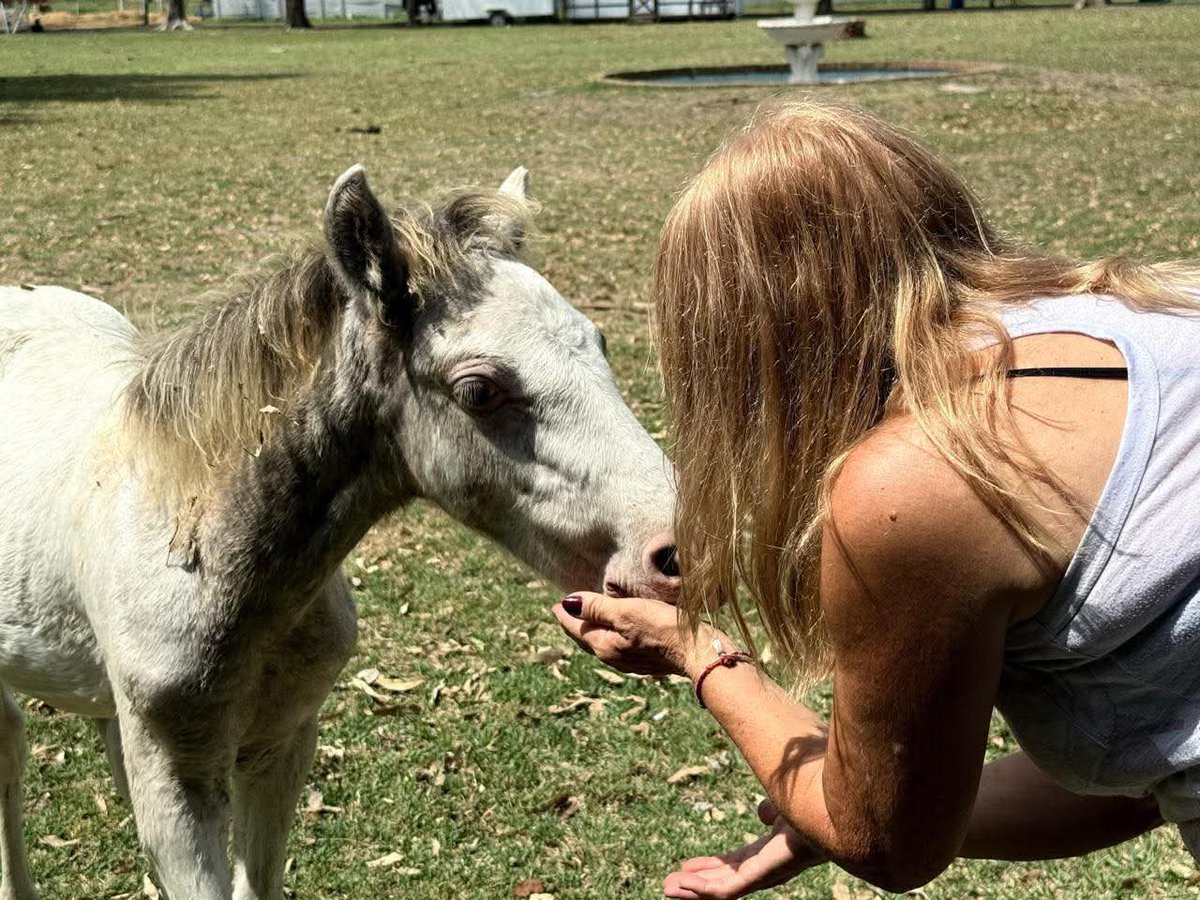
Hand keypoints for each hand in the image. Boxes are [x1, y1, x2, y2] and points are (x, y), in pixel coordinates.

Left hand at [552, 591, 724, 678]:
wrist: (699, 653)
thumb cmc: (662, 629)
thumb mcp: (626, 612)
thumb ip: (596, 608)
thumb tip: (567, 603)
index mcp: (604, 646)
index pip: (576, 629)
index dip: (565, 615)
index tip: (555, 604)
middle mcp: (614, 657)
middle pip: (586, 639)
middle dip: (574, 625)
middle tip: (566, 611)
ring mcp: (631, 661)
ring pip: (602, 644)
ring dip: (592, 630)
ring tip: (587, 619)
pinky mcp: (648, 659)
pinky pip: (619, 646)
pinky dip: (610, 635)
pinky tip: (618, 631)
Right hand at [662, 799, 824, 898]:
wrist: (837, 807)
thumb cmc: (818, 803)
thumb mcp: (786, 805)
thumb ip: (773, 812)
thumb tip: (762, 814)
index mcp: (774, 852)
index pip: (737, 864)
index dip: (711, 866)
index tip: (686, 865)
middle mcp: (770, 867)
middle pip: (726, 881)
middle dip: (697, 883)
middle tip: (669, 885)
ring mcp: (768, 874)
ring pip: (724, 891)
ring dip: (694, 891)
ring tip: (668, 888)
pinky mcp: (766, 875)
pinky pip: (729, 890)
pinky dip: (704, 890)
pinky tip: (685, 885)